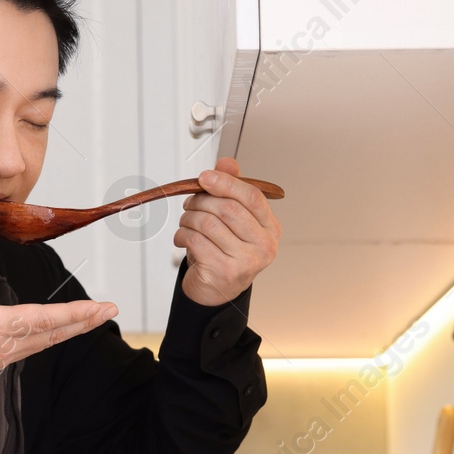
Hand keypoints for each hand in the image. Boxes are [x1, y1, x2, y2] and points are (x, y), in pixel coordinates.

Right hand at [0, 254, 116, 384]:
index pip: (43, 319)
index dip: (75, 314)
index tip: (101, 308)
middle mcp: (0, 347)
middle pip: (51, 335)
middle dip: (82, 322)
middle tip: (110, 311)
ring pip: (42, 344)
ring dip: (67, 330)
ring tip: (89, 318)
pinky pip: (27, 349)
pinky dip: (47, 338)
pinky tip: (54, 331)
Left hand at [174, 156, 280, 306]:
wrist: (216, 291)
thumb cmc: (225, 252)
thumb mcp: (232, 221)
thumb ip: (231, 189)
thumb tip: (227, 162)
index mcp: (270, 228)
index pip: (252, 197)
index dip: (226, 183)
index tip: (205, 176)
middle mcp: (264, 246)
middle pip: (228, 209)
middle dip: (201, 201)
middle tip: (189, 203)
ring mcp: (246, 261)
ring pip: (208, 223)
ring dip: (188, 218)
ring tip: (185, 223)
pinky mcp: (224, 271)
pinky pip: (196, 241)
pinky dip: (182, 235)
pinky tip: (183, 238)